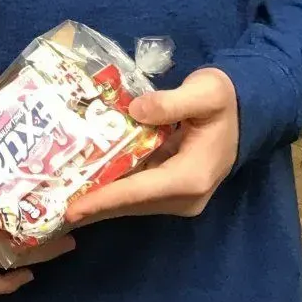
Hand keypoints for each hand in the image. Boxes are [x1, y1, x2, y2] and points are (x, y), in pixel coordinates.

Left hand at [64, 68, 239, 225]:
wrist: (249, 109)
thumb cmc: (226, 100)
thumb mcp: (205, 92)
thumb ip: (170, 102)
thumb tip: (135, 111)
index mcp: (192, 176)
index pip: (140, 191)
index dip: (105, 199)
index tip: (73, 209)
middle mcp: (186, 196)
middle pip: (132, 203)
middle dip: (94, 205)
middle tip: (53, 207)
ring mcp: (182, 197)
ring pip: (133, 202)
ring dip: (100, 201)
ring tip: (60, 199)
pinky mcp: (175, 190)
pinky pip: (139, 194)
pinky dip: (114, 192)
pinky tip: (86, 186)